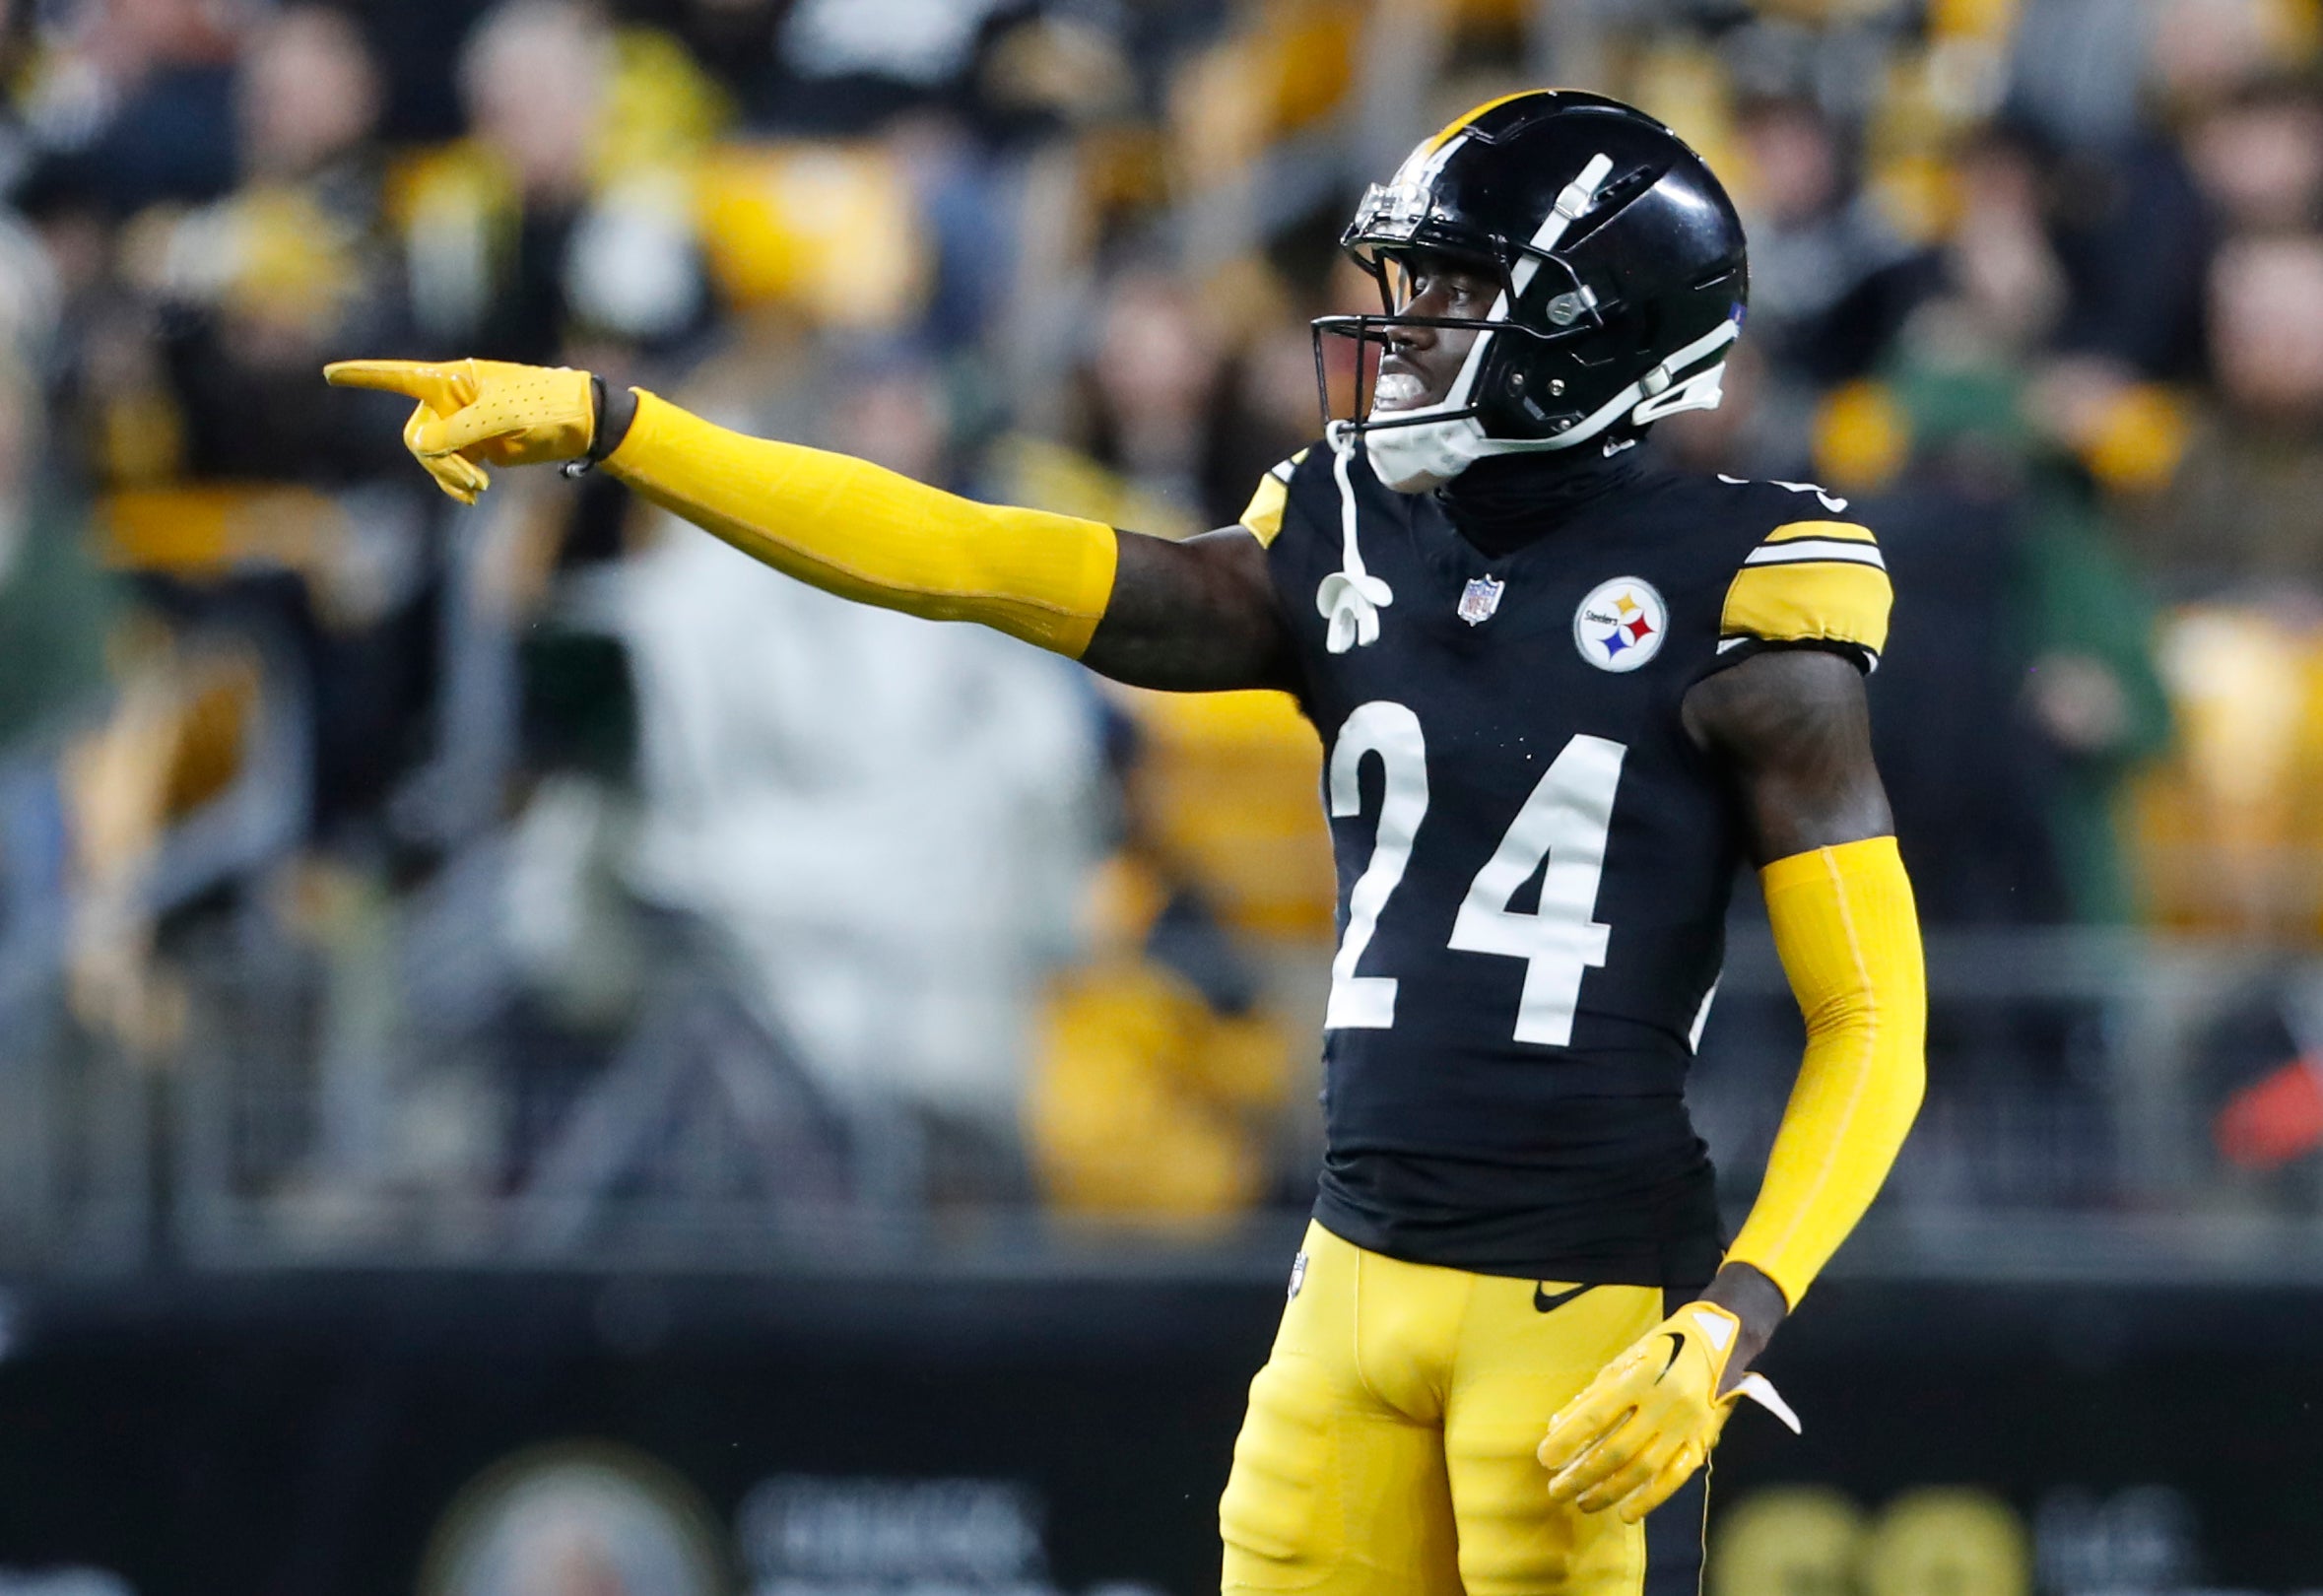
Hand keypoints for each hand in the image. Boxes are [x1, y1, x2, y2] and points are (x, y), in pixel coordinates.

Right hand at [323, 358, 597, 503]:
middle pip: (416, 437)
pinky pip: (448, 469)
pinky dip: (456, 484)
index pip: (397, 377)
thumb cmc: (542, 406)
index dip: (363, 377)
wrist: (578, 423)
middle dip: (438, 462)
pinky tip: (472, 496)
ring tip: (479, 490)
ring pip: (430, 457)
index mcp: (449, 380)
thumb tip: (420, 447)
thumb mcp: (501, 417)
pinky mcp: (474, 446)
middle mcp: (447, 399)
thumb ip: (457, 431)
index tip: (330, 374)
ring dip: (449, 477)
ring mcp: (459, 424)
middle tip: (472, 480)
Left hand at [1536, 1299, 1761, 1523]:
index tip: (1545, 1458)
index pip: (1597, 1415)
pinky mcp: (1702, 1441)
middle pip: (1618, 1450)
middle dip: (1583, 1474)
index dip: (1569, 1439)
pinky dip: (1650, 1499)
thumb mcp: (1623, 1361)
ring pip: (1644, 1469)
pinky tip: (1626, 1514)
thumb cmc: (1662, 1348)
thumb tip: (1557, 1428)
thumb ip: (1592, 1395)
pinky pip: (1675, 1477)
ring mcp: (1686, 1426)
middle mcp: (1664, 1404)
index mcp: (1641, 1378)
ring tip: (1582, 1502)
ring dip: (1610, 1491)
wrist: (1719, 1341)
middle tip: (1556, 1490)